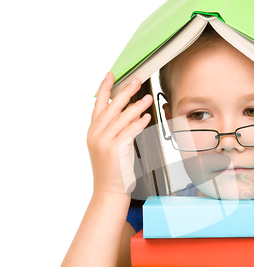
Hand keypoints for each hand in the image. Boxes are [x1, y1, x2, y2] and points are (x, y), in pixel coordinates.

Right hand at [87, 73, 152, 196]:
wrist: (109, 191)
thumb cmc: (113, 171)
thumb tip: (133, 114)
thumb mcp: (108, 147)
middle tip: (136, 80)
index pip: (98, 105)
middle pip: (111, 107)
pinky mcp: (115, 149)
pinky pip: (129, 131)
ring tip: (147, 97)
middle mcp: (96, 134)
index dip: (104, 88)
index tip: (110, 75)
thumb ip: (116, 130)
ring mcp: (104, 141)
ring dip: (136, 105)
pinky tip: (146, 116)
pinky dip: (138, 122)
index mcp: (93, 132)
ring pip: (122, 117)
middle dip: (124, 91)